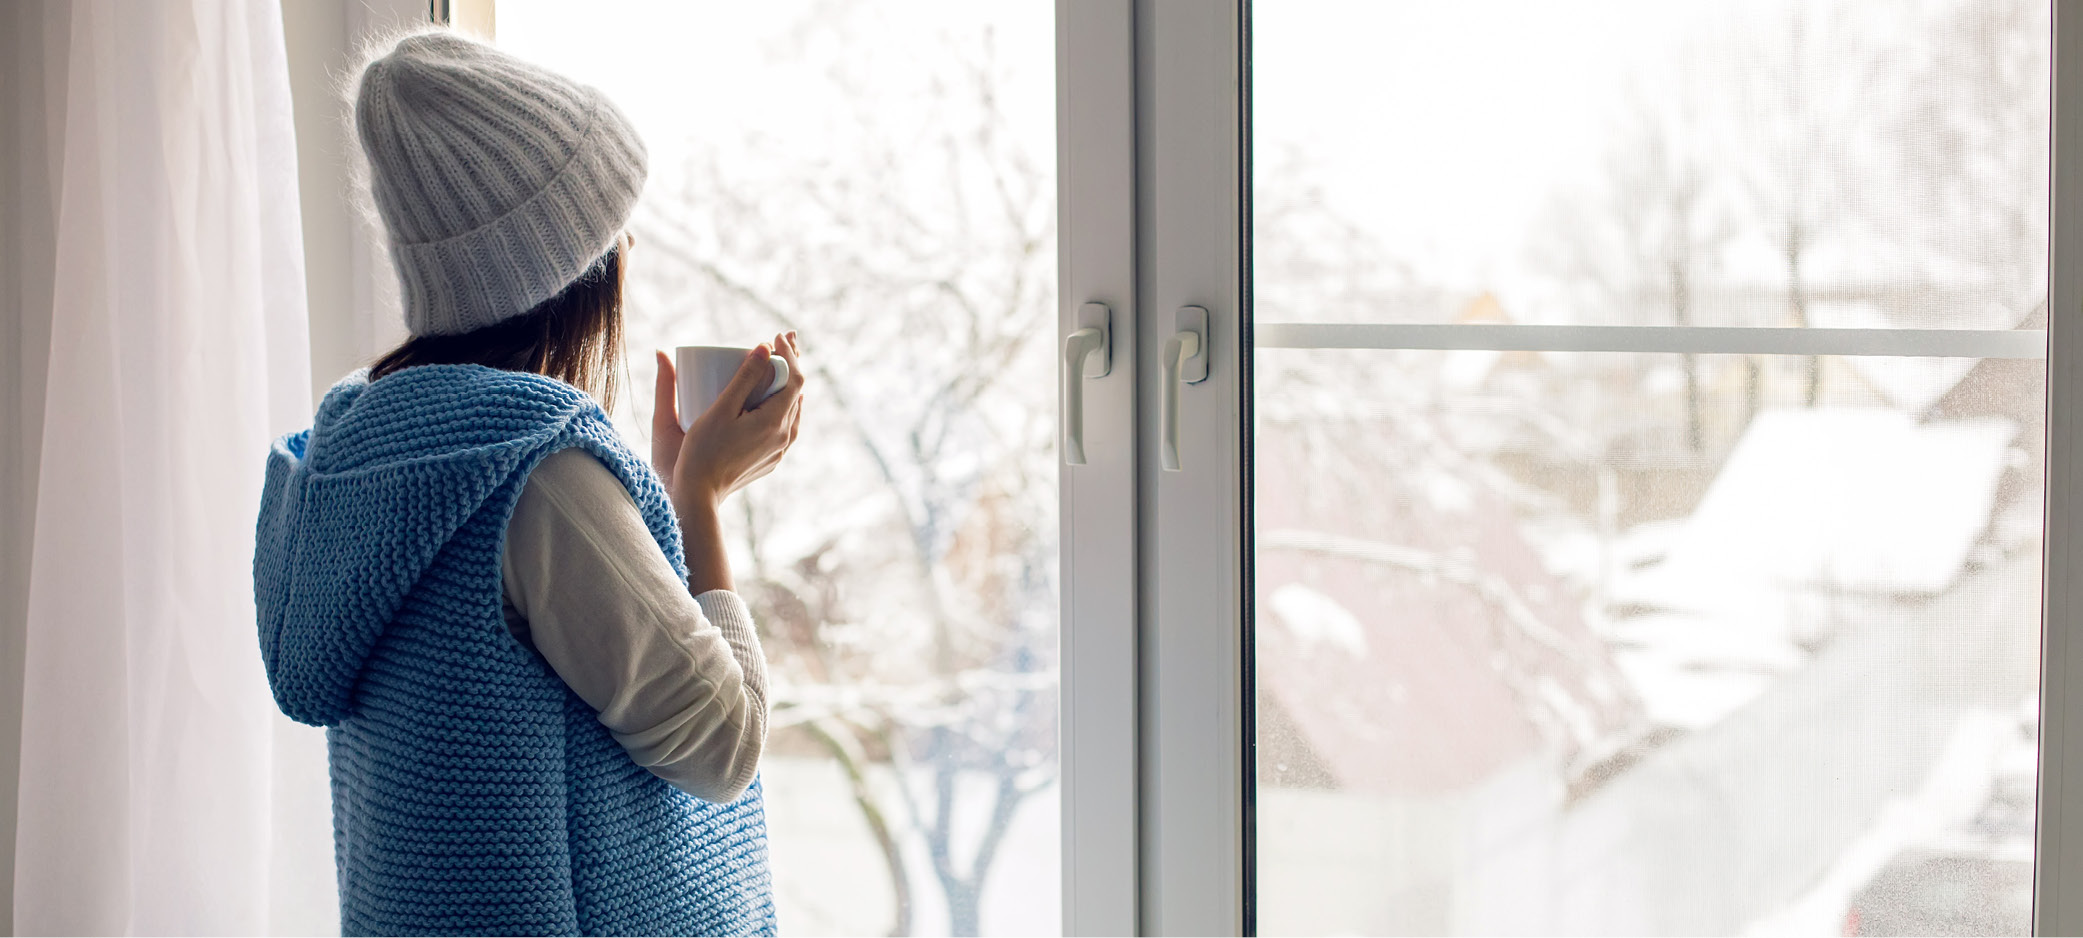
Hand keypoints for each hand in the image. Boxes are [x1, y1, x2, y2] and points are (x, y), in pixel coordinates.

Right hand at [651, 332, 805, 512]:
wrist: (698, 495)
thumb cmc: (702, 451)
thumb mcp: (720, 409)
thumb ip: (742, 378)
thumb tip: (762, 347)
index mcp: (774, 422)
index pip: (795, 378)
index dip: (789, 353)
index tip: (776, 336)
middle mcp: (784, 437)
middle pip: (796, 392)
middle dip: (789, 363)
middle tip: (779, 341)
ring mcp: (779, 451)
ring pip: (792, 409)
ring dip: (786, 384)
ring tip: (776, 364)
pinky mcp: (771, 459)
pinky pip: (784, 425)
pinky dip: (781, 404)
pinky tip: (772, 398)